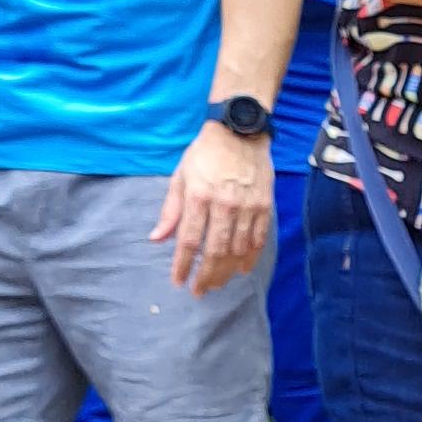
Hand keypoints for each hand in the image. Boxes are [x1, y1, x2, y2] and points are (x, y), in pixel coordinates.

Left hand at [150, 119, 275, 295]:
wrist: (240, 132)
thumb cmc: (205, 154)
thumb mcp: (181, 177)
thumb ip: (171, 210)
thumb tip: (157, 239)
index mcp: (199, 196)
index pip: (189, 240)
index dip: (183, 265)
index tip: (178, 281)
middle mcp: (224, 204)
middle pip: (215, 251)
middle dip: (206, 275)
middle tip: (200, 290)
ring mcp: (247, 207)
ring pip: (238, 250)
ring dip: (227, 271)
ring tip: (217, 283)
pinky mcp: (264, 206)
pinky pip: (258, 240)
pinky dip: (250, 258)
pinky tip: (242, 270)